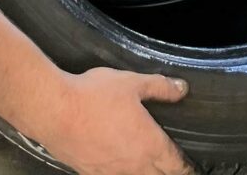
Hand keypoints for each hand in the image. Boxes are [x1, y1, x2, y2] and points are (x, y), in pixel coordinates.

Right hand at [36, 68, 196, 174]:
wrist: (55, 112)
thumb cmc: (93, 96)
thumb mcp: (130, 82)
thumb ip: (159, 87)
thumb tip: (181, 88)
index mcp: (150, 143)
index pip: (177, 164)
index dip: (187, 167)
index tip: (191, 168)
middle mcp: (135, 165)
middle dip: (169, 173)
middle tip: (173, 169)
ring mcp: (113, 173)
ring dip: (147, 174)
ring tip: (148, 167)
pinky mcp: (93, 174)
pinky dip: (121, 174)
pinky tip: (118, 166)